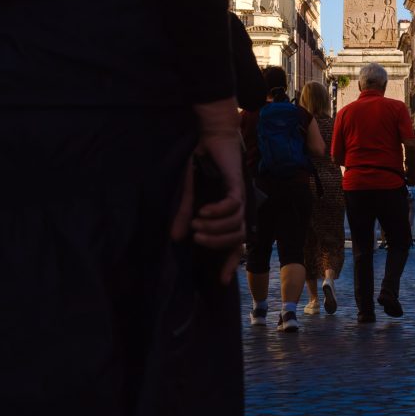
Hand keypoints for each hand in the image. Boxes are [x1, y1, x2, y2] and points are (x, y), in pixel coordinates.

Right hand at [170, 99, 246, 284]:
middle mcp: (238, 207)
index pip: (235, 243)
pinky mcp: (238, 183)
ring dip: (216, 228)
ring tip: (196, 223)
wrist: (210, 133)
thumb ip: (184, 213)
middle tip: (196, 237)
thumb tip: (175, 238)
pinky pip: (234, 205)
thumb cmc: (202, 161)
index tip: (221, 282)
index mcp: (228, 212)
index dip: (230, 262)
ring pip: (237, 225)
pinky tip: (204, 210)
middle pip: (238, 238)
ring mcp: (240, 195)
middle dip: (217, 243)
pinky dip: (219, 211)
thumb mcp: (188, 192)